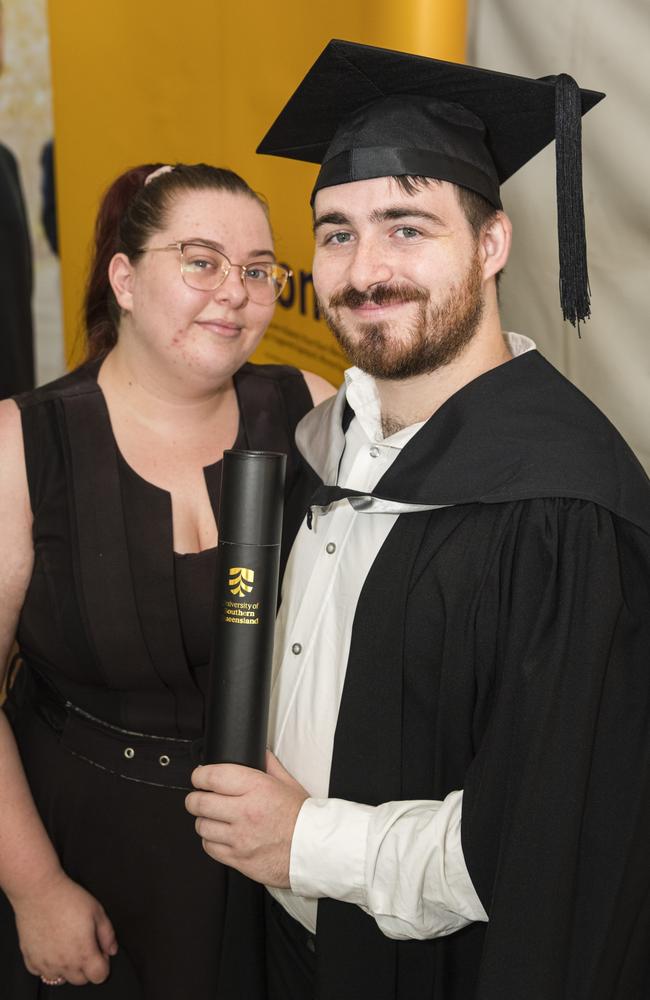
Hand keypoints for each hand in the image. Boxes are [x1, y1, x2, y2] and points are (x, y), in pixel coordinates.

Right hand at [12, 870, 117, 985]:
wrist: (40, 891)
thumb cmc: (68, 899)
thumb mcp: (97, 911)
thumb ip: (108, 935)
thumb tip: (111, 949)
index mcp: (84, 954)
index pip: (99, 976)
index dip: (103, 963)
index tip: (100, 951)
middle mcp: (64, 964)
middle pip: (81, 980)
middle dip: (86, 966)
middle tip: (85, 945)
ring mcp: (45, 964)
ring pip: (61, 979)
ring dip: (67, 968)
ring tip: (67, 947)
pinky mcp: (31, 959)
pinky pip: (41, 973)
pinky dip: (47, 965)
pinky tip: (51, 949)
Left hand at [186, 750, 308, 887]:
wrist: (314, 849)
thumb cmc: (303, 818)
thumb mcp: (288, 783)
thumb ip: (269, 765)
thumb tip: (258, 752)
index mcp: (256, 788)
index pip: (213, 777)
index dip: (199, 775)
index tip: (199, 776)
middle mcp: (245, 812)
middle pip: (200, 802)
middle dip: (194, 798)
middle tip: (198, 797)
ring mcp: (240, 838)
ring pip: (202, 826)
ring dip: (203, 820)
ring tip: (213, 818)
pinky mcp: (238, 859)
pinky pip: (210, 848)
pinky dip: (210, 841)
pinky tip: (220, 835)